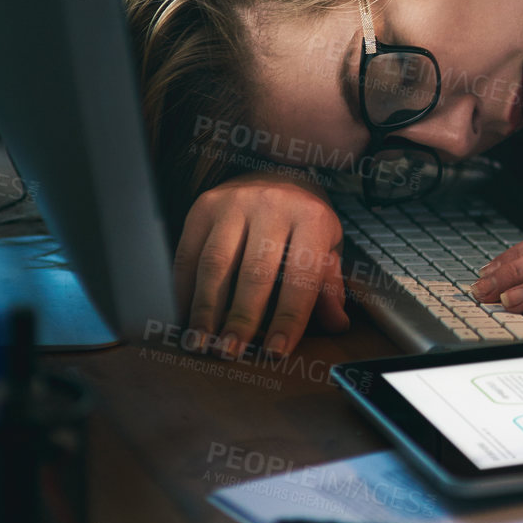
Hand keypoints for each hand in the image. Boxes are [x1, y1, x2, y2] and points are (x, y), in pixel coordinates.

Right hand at [172, 170, 350, 358]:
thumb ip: (328, 285)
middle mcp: (273, 205)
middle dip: (241, 318)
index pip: (302, 276)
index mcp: (311, 217)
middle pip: (254, 271)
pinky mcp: (203, 206)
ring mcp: (234, 202)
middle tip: (230, 352)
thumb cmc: (304, 219)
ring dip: (206, 309)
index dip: (290, 318)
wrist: (277, 170)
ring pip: (215, 264)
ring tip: (201, 342)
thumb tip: (338, 324)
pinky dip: (184, 289)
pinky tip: (185, 316)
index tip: (276, 352)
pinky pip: (189, 253)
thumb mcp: (327, 245)